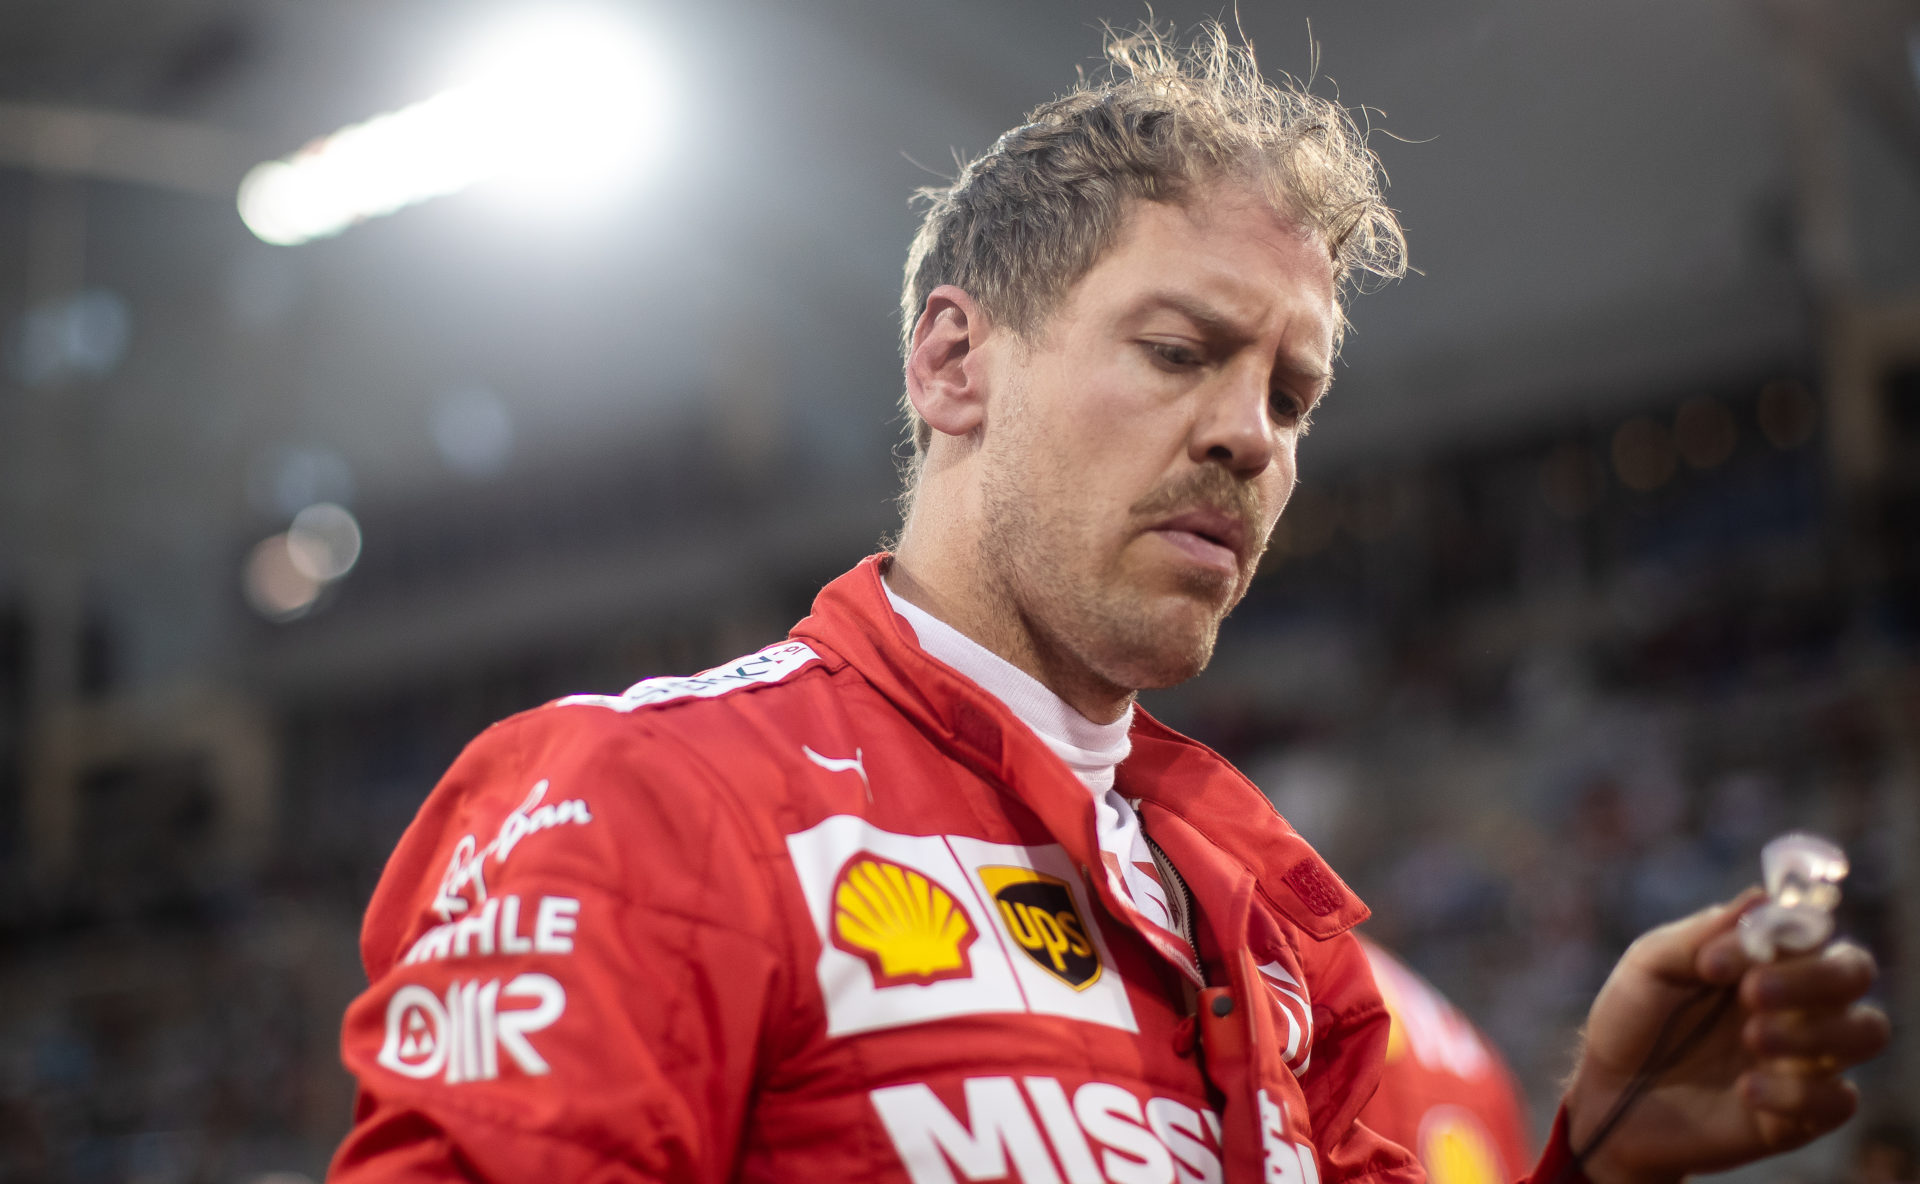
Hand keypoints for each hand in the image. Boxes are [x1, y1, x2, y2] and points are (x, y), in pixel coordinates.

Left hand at [1564, 888, 1890, 1183]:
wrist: (1604, 1096)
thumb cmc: (1630, 1019)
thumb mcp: (1650, 967)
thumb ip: (1702, 934)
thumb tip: (1761, 896)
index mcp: (1764, 958)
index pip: (1808, 928)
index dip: (1776, 935)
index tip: (1712, 962)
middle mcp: (1797, 1003)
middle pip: (1853, 971)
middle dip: (1813, 977)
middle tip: (1753, 992)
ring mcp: (1803, 1057)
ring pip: (1866, 1031)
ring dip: (1816, 1031)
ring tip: (1752, 1037)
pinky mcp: (1798, 1114)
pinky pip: (1838, 1101)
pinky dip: (1798, 1093)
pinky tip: (1746, 1089)